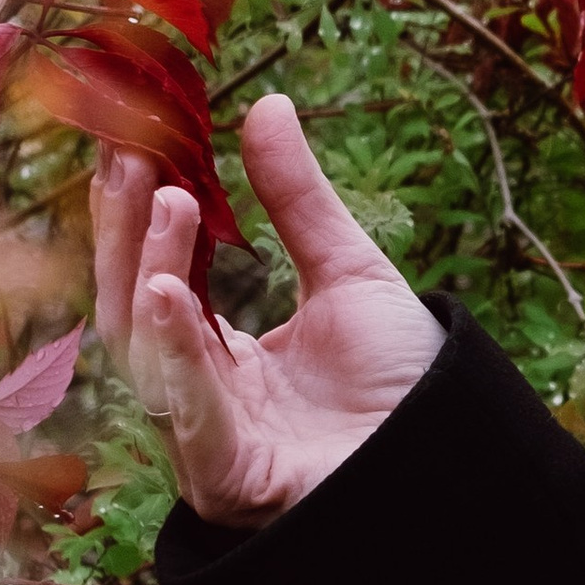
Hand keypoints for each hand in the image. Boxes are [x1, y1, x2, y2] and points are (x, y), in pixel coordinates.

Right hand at [90, 92, 444, 527]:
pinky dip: (175, 350)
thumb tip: (267, 105)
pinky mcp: (229, 478)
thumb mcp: (348, 272)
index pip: (159, 281)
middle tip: (126, 159)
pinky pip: (187, 411)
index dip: (139, 218)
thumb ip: (298, 200)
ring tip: (166, 201)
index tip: (128, 146)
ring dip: (151, 273)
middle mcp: (201, 403)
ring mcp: (208, 443)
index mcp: (222, 362)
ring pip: (151, 356)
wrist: (458, 463)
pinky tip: (167, 291)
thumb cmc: (404, 386)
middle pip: (136, 315)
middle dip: (126, 236)